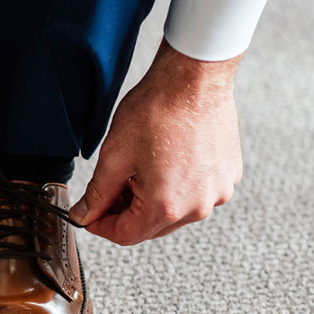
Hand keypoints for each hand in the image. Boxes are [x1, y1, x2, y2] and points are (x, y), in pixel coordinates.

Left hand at [68, 39, 242, 244]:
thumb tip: (85, 214)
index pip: (126, 235)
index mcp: (167, 206)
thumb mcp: (115, 155)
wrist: (195, 78)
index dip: (101, 226)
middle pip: (151, 228)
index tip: (90, 215)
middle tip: (109, 188)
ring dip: (152, 200)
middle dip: (125, 212)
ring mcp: (218, 192)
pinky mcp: (228, 176)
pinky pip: (196, 195)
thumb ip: (98, 193)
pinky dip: (177, 187)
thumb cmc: (158, 109)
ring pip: (175, 212)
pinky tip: (164, 162)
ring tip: (139, 170)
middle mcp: (198, 207)